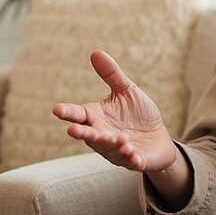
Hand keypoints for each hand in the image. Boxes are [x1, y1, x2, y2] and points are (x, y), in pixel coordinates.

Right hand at [51, 50, 178, 172]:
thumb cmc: (139, 114)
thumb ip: (111, 75)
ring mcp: (116, 151)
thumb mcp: (126, 91)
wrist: (159, 137)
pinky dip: (130, 159)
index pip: (78, 115)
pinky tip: (133, 154)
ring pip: (109, 149)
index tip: (56, 109)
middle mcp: (102, 135)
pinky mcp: (134, 161)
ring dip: (112, 144)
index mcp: (97, 117)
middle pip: (88, 135)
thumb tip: (96, 52)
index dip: (68, 112)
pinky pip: (130, 162)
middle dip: (82, 133)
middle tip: (73, 131)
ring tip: (121, 138)